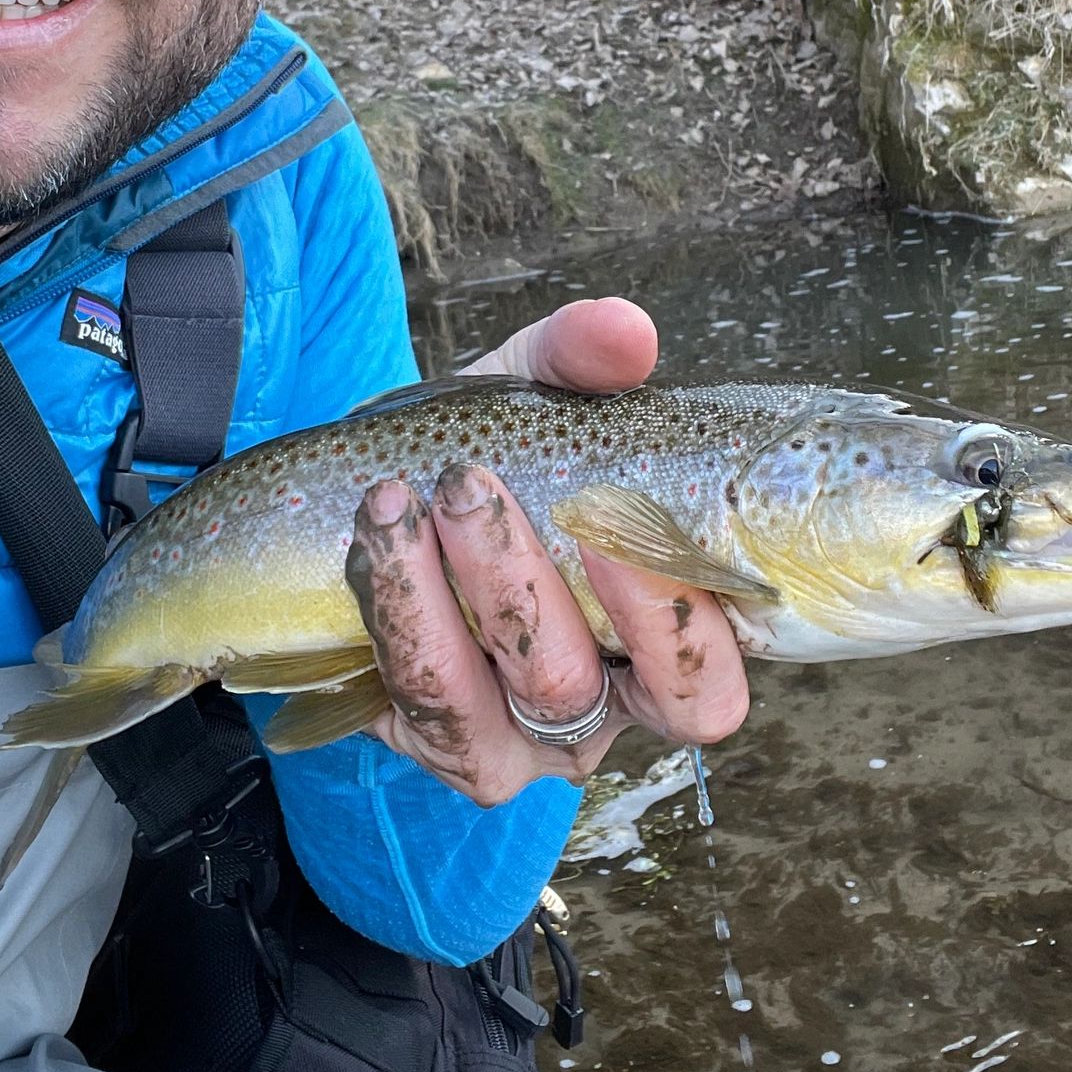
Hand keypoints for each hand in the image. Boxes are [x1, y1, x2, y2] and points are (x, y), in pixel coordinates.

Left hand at [344, 298, 751, 803]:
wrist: (395, 486)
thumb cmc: (503, 455)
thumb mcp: (543, 396)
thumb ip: (585, 360)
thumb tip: (626, 333)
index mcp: (661, 654)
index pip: (703, 692)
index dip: (671, 624)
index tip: (610, 516)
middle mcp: (592, 714)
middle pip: (570, 689)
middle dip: (514, 586)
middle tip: (467, 484)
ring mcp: (502, 739)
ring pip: (472, 701)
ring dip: (430, 594)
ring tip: (393, 499)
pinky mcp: (420, 736)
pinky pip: (401, 693)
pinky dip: (386, 607)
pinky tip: (369, 536)